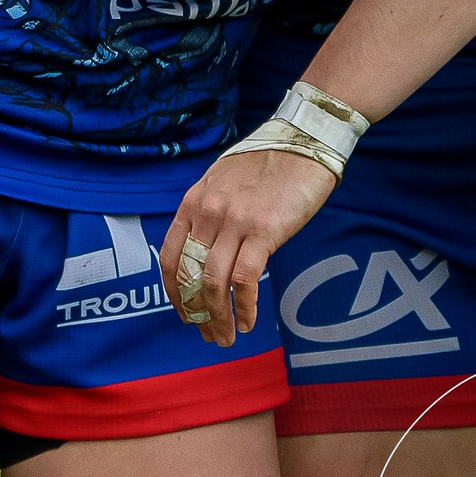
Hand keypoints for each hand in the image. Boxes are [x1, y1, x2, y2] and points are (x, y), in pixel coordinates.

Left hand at [161, 150, 337, 346]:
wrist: (305, 140)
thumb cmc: (268, 161)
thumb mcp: (223, 180)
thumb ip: (209, 212)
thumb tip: (205, 250)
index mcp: (194, 201)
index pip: (170, 257)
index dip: (174, 293)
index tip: (184, 313)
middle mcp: (208, 211)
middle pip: (189, 276)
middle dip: (195, 313)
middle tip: (207, 334)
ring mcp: (235, 221)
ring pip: (213, 283)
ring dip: (218, 317)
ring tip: (226, 336)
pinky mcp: (264, 230)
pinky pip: (245, 279)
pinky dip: (243, 306)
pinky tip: (247, 320)